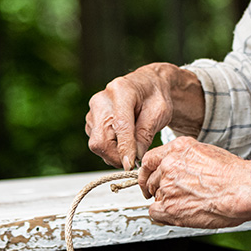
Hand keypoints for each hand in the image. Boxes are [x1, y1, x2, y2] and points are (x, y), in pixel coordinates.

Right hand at [85, 63, 203, 169]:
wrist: (147, 85)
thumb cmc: (155, 97)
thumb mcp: (160, 112)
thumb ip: (145, 134)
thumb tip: (133, 158)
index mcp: (120, 91)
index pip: (119, 126)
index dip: (125, 148)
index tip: (131, 165)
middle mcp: (101, 100)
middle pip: (100, 140)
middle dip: (117, 156)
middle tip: (134, 160)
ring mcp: (92, 111)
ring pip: (97, 144)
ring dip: (114, 153)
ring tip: (132, 145)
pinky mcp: (91, 121)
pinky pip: (97, 143)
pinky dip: (110, 149)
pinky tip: (124, 140)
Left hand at [138, 138, 250, 227]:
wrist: (242, 190)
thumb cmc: (233, 174)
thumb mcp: (207, 152)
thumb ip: (187, 158)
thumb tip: (181, 167)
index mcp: (178, 148)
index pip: (150, 159)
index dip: (149, 172)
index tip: (150, 178)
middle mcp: (169, 164)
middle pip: (151, 179)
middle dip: (159, 188)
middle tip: (172, 195)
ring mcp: (167, 185)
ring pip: (156, 196)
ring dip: (166, 202)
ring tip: (187, 204)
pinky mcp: (169, 206)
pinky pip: (155, 212)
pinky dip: (164, 215)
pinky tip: (179, 214)